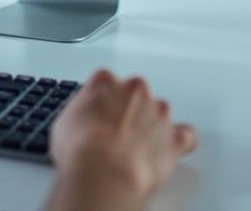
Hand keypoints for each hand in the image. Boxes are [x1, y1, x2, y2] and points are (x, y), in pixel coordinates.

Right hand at [44, 69, 196, 210]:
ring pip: (160, 112)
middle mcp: (134, 90)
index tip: (97, 114)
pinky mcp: (174, 137)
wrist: (103, 169)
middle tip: (115, 132)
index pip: (105, 81)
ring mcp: (158, 112)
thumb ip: (80, 113)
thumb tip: (81, 122)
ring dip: (152, 125)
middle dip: (128, 110)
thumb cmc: (82, 147)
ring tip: (138, 146)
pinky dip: (180, 140)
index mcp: (105, 81)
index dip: (101, 101)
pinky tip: (171, 146)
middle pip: (136, 93)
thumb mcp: (64, 123)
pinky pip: (186, 135)